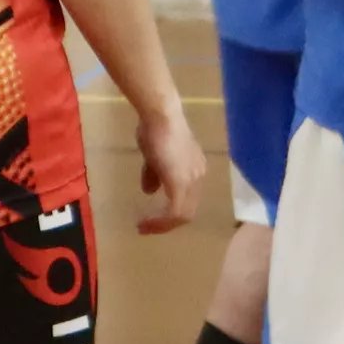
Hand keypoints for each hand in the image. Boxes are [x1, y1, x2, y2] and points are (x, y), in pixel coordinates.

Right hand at [131, 100, 204, 236]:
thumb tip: (148, 190)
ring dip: (163, 224)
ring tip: (144, 227)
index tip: (152, 217)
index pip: (188, 198)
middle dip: (167, 222)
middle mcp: (198, 177)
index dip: (171, 211)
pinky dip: (161, 222)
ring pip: (183, 214)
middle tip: (148, 226)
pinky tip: (146, 223)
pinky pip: (175, 212)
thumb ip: (154, 174)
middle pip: (188, 210)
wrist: (160, 117)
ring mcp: (192, 181)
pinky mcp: (181, 184)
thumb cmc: (156, 130)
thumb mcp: (153, 156)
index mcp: (194, 169)